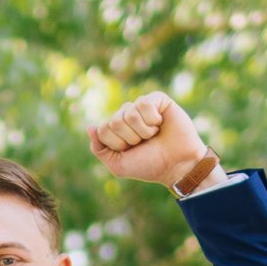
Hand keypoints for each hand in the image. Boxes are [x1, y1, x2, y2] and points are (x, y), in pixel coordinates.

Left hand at [86, 92, 213, 188]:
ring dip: (143, 131)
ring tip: (154, 135)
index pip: (102, 129)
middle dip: (130, 138)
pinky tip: (160, 124)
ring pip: (129, 113)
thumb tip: (90, 126)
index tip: (131, 151)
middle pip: (115, 121)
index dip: (117, 144)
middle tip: (144, 143)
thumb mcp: (118, 164)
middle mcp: (127, 115)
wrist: (176, 165)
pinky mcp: (157, 99)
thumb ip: (99, 148)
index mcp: (116, 129)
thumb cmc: (149, 165)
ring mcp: (142, 106)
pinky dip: (152, 120)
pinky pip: (144, 104)